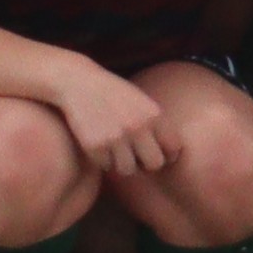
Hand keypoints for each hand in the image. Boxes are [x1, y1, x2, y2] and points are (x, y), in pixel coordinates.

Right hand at [61, 67, 176, 175]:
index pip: (173, 148)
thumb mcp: (142, 101)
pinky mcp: (95, 146)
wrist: (78, 83)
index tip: (158, 154)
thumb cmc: (113, 94)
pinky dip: (104, 160)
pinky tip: (101, 146)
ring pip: (129, 170)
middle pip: (154, 164)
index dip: (168, 155)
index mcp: (153, 114)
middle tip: (137, 157)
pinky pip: (106, 167)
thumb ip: (156, 124)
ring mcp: (116, 137)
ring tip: (117, 151)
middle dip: (146, 163)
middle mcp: (137, 126)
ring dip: (123, 164)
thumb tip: (172, 156)